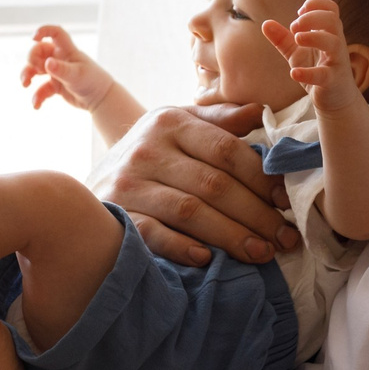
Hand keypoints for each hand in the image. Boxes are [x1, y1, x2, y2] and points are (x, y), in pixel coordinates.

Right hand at [20, 25, 120, 113]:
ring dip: (27, 75)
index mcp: (67, 51)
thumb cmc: (92, 82)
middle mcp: (60, 59)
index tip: (33, 38)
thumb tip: (47, 63)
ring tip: (25, 84)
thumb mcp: (77, 75)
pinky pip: (41, 89)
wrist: (101, 100)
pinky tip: (36, 105)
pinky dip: (37, 96)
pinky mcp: (56, 86)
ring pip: (36, 69)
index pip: (55, 33)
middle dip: (31, 59)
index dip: (43, 31)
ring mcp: (57, 72)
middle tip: (34, 70)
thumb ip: (61, 69)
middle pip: (39, 52)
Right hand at [91, 104, 295, 265]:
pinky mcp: (116, 215)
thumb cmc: (147, 157)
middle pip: (214, 184)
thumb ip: (219, 120)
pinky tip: (208, 259)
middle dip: (256, 214)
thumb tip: (262, 110)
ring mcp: (129, 184)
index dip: (262, 178)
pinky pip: (153, 234)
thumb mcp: (176, 126)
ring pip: (190, 211)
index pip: (226, 150)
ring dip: (231, 236)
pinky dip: (181, 247)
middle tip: (285, 238)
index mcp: (169, 122)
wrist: (82, 190)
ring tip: (261, 253)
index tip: (286, 202)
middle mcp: (147, 149)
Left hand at [262, 0, 360, 112]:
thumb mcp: (297, 53)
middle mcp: (336, 44)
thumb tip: (265, 23)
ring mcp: (337, 62)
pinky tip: (293, 73)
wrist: (336, 99)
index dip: (315, 4)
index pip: (331, 8)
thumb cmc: (317, 69)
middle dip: (312, 18)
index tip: (299, 13)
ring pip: (333, 43)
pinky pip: (324, 75)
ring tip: (296, 39)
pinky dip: (308, 73)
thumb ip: (282, 39)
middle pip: (333, 20)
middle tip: (294, 27)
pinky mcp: (333, 81)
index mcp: (329, 33)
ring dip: (313, 37)